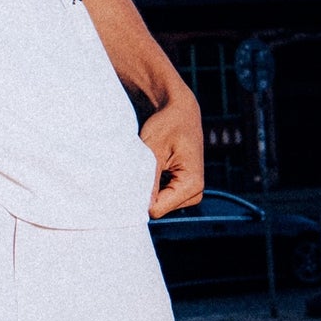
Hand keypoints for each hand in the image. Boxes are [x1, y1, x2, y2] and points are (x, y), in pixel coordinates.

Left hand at [143, 86, 204, 217]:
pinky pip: (160, 197)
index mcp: (192, 184)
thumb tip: (137, 207)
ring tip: (145, 165)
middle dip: (143, 192)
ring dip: (147, 188)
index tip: (125, 182)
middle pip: (157, 209)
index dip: (137, 198)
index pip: (156, 209)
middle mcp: (195, 193)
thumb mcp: (153, 150)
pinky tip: (150, 169)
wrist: (180, 111)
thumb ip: (148, 181)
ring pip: (157, 204)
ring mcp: (190, 193)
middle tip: (136, 168)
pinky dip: (151, 186)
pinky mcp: (183, 190)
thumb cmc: (167, 124)